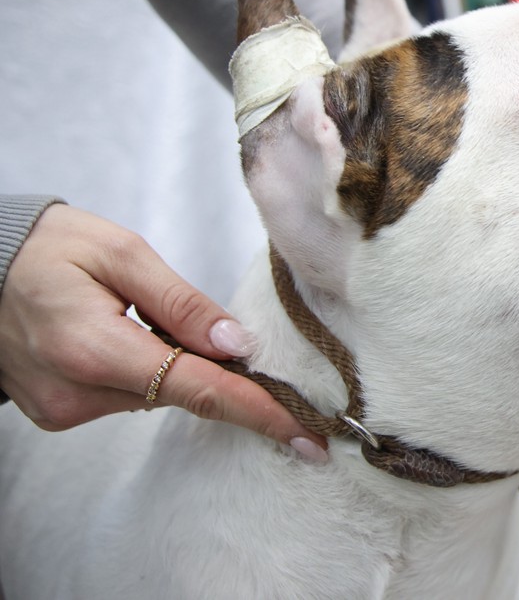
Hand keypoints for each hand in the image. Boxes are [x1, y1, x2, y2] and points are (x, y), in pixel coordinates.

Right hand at [0, 205, 327, 462]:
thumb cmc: (46, 248)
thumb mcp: (120, 252)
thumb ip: (182, 302)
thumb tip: (237, 345)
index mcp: (95, 349)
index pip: (198, 389)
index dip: (260, 411)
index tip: (307, 436)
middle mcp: (78, 393)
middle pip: (182, 391)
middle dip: (211, 364)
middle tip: (204, 323)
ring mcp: (64, 411)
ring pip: (156, 394)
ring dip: (168, 360)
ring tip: (131, 311)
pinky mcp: (58, 414)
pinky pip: (127, 395)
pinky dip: (140, 368)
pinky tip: (115, 331)